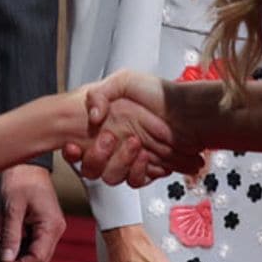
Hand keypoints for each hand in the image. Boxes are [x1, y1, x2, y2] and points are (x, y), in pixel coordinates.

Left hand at [0, 164, 62, 261]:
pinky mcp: (43, 224)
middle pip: (39, 260)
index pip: (38, 259)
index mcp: (51, 225)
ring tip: (0, 255)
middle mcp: (55, 229)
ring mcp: (50, 227)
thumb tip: (6, 259)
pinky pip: (34, 244)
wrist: (26, 161)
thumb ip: (10, 235)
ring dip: (19, 258)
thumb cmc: (22, 177)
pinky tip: (7, 245)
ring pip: (36, 255)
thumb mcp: (12, 207)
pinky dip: (20, 248)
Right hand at [66, 70, 203, 184]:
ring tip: (134, 145)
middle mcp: (116, 145)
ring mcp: (131, 158)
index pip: (81, 146)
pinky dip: (139, 171)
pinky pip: (136, 180)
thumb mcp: (124, 81)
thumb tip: (92, 115)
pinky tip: (144, 157)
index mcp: (107, 126)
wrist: (187, 108)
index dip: (74, 151)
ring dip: (119, 162)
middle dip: (97, 156)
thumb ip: (100, 93)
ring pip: (112, 176)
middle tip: (108, 138)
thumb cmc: (158, 93)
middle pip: (93, 166)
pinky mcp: (148, 169)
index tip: (73, 146)